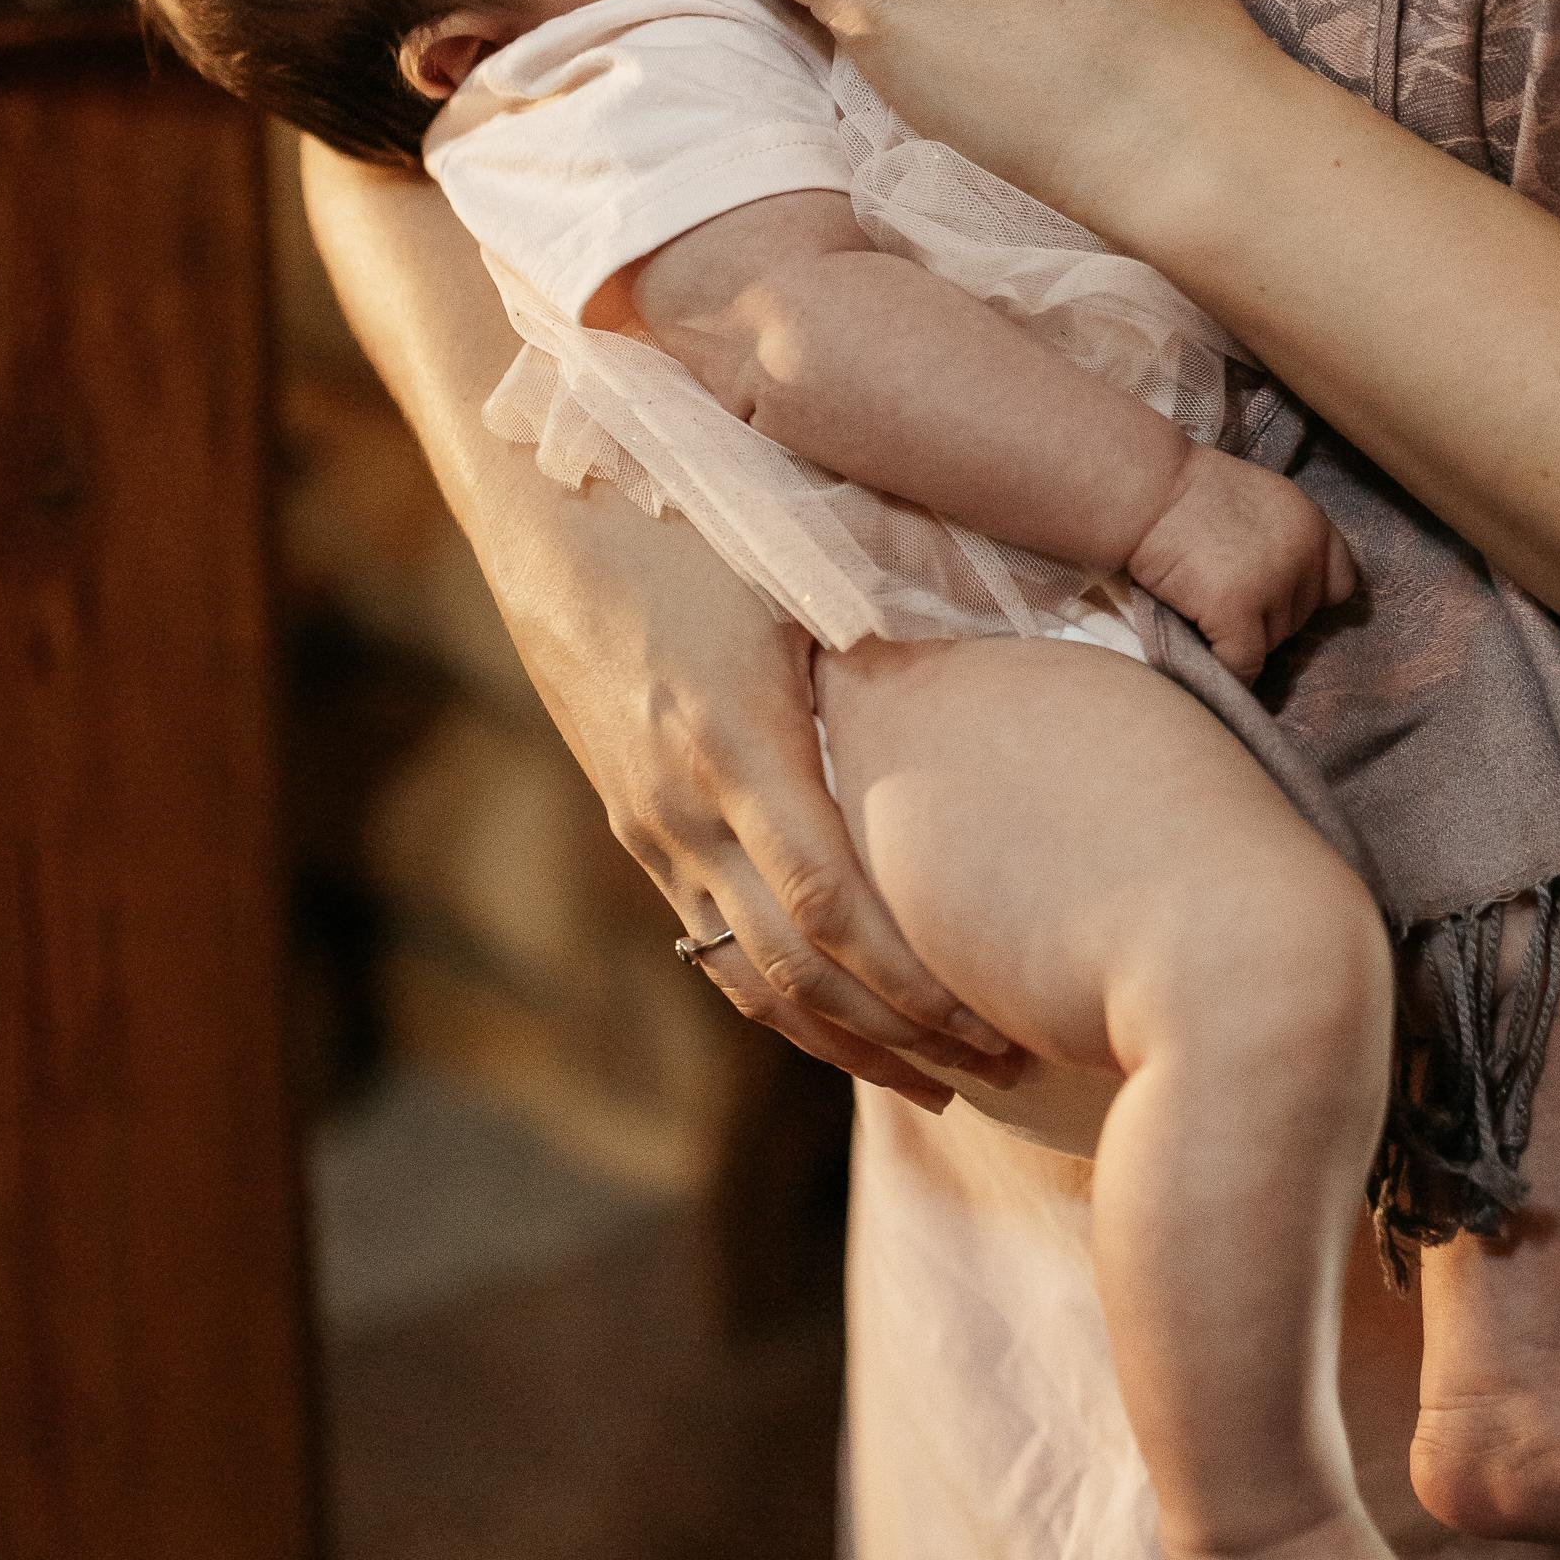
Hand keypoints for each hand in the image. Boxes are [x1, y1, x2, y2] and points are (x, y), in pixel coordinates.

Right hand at [500, 483, 1015, 1107]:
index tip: (989, 1023)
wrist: (541, 485)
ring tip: (925, 1074)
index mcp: (734, 742)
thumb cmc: (692, 495)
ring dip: (833, 1035)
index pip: (830, 911)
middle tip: (988, 1070)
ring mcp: (645, 816)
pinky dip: (772, 987)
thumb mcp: (798, 553)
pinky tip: (833, 1009)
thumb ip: (891, 628)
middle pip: (790, 971)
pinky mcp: (627, 811)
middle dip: (892, 1037)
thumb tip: (1017, 678)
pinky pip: (705, 931)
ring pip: (740, 970)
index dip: (909, 985)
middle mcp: (680, 803)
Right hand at [1126, 447, 1357, 679]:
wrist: (1145, 490)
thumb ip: (1284, 540)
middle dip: (1265, 618)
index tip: (1277, 598)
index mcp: (1313, 525)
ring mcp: (1274, 585)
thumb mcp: (1258, 502)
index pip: (1340, 584)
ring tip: (1204, 611)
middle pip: (1299, 620)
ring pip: (1270, 644)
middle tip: (1221, 597)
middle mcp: (1304, 555)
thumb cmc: (1186, 491)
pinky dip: (1225, 668)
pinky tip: (1206, 656)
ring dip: (1239, 638)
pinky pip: (1243, 663)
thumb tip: (1287, 587)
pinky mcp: (1238, 611)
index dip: (1307, 596)